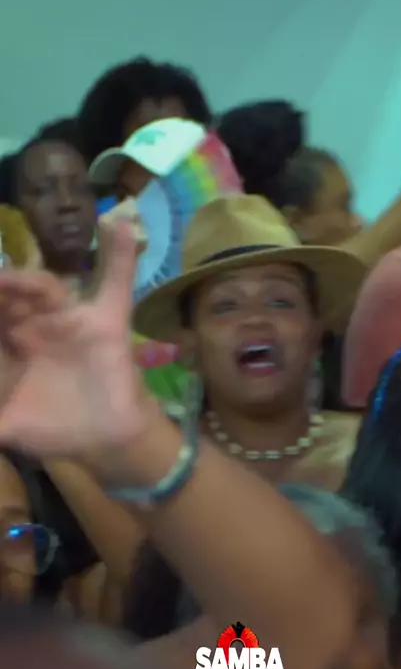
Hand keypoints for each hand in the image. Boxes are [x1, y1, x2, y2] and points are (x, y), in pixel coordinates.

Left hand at [0, 224, 151, 459]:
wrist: (104, 442)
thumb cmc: (55, 428)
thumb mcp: (6, 425)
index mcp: (11, 344)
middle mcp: (37, 325)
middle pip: (11, 295)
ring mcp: (71, 320)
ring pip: (47, 288)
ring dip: (27, 280)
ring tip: (9, 281)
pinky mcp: (106, 323)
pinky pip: (117, 284)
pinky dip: (122, 255)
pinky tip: (122, 225)